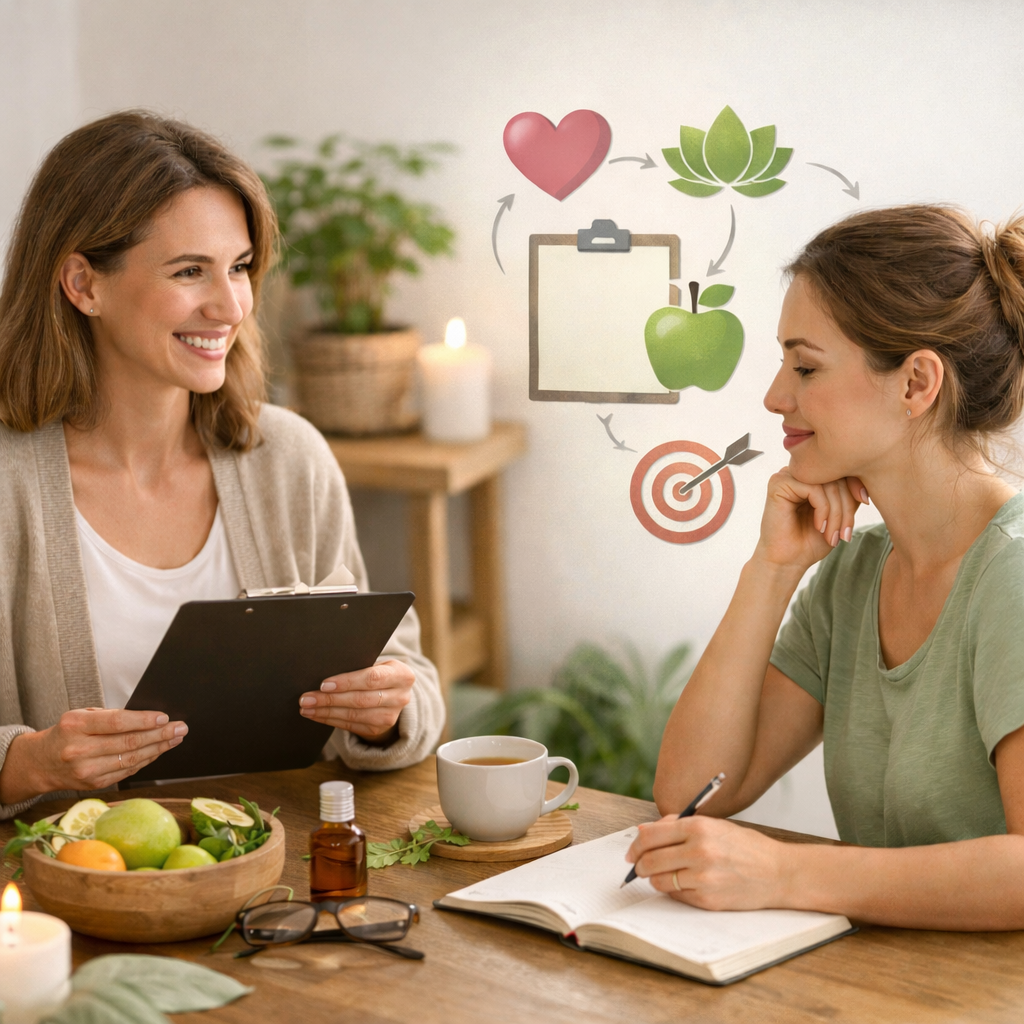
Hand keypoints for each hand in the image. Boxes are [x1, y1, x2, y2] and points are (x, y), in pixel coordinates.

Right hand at [0, 709, 187, 804]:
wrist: (39, 763)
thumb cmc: (66, 733)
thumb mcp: (81, 715)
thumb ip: (111, 717)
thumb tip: (150, 719)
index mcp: (76, 725)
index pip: (118, 722)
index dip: (144, 720)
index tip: (164, 717)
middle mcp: (80, 749)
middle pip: (129, 742)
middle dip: (160, 735)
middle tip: (180, 728)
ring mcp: (87, 770)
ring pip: (131, 759)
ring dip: (158, 749)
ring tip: (175, 738)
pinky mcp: (94, 785)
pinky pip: (127, 772)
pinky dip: (145, 761)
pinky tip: (158, 751)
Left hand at [298, 659, 414, 741]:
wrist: (393, 692)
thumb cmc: (378, 671)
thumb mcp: (377, 663)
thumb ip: (360, 666)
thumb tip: (325, 672)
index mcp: (402, 675)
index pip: (372, 678)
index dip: (347, 682)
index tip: (324, 684)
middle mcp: (401, 697)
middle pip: (360, 700)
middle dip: (330, 699)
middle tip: (306, 698)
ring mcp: (391, 716)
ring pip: (354, 715)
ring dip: (326, 712)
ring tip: (307, 707)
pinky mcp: (379, 728)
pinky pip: (351, 725)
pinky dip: (330, 720)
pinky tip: (317, 715)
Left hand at [625, 815, 788, 910]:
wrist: (779, 873)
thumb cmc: (746, 846)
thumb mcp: (714, 825)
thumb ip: (678, 826)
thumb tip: (644, 831)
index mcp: (698, 827)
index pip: (650, 835)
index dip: (635, 844)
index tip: (632, 852)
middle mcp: (699, 851)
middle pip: (649, 859)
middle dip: (639, 865)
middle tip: (638, 867)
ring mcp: (703, 877)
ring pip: (659, 881)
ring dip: (653, 879)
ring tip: (659, 876)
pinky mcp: (708, 899)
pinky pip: (676, 896)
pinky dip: (672, 891)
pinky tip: (681, 884)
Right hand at [754, 467, 866, 572]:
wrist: (787, 561)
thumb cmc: (811, 541)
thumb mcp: (840, 513)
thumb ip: (850, 494)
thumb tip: (867, 476)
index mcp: (811, 474)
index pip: (842, 468)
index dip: (857, 484)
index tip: (865, 503)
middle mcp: (798, 471)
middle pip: (836, 475)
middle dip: (847, 506)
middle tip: (845, 533)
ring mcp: (786, 476)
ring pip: (826, 483)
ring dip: (836, 512)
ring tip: (833, 535)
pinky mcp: (778, 485)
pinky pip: (814, 489)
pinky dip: (823, 510)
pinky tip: (819, 527)